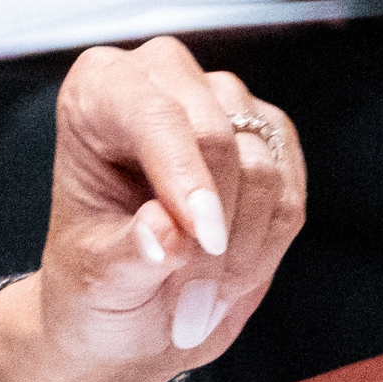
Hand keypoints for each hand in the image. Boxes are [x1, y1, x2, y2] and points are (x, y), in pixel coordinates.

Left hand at [0, 38, 304, 381]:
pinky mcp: (272, 137)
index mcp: (97, 91)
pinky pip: (289, 198)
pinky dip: (266, 251)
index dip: (185, 176)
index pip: (152, 113)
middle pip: (216, 135)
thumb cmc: (94, 280)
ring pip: (261, 170)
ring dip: (239, 250)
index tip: (207, 239)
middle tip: (191, 300)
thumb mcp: (93, 278)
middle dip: (210, 229)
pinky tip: (229, 279)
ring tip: (199, 296)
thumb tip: (168, 232)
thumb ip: (127, 255)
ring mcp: (225, 102)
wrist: (128, 304)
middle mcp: (163, 78)